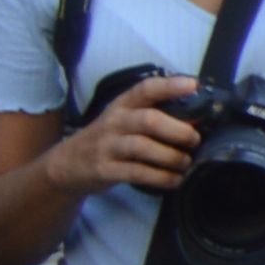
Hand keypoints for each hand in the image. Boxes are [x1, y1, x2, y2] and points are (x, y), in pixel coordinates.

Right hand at [45, 75, 202, 198]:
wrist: (68, 164)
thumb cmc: (108, 139)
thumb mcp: (123, 120)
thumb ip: (152, 116)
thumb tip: (197, 120)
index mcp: (122, 105)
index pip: (145, 89)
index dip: (170, 86)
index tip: (194, 85)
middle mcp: (114, 122)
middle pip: (149, 120)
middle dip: (178, 130)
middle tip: (195, 140)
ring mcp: (108, 146)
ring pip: (143, 147)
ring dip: (171, 157)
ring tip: (187, 163)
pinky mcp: (105, 170)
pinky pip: (137, 173)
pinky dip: (161, 177)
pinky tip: (175, 180)